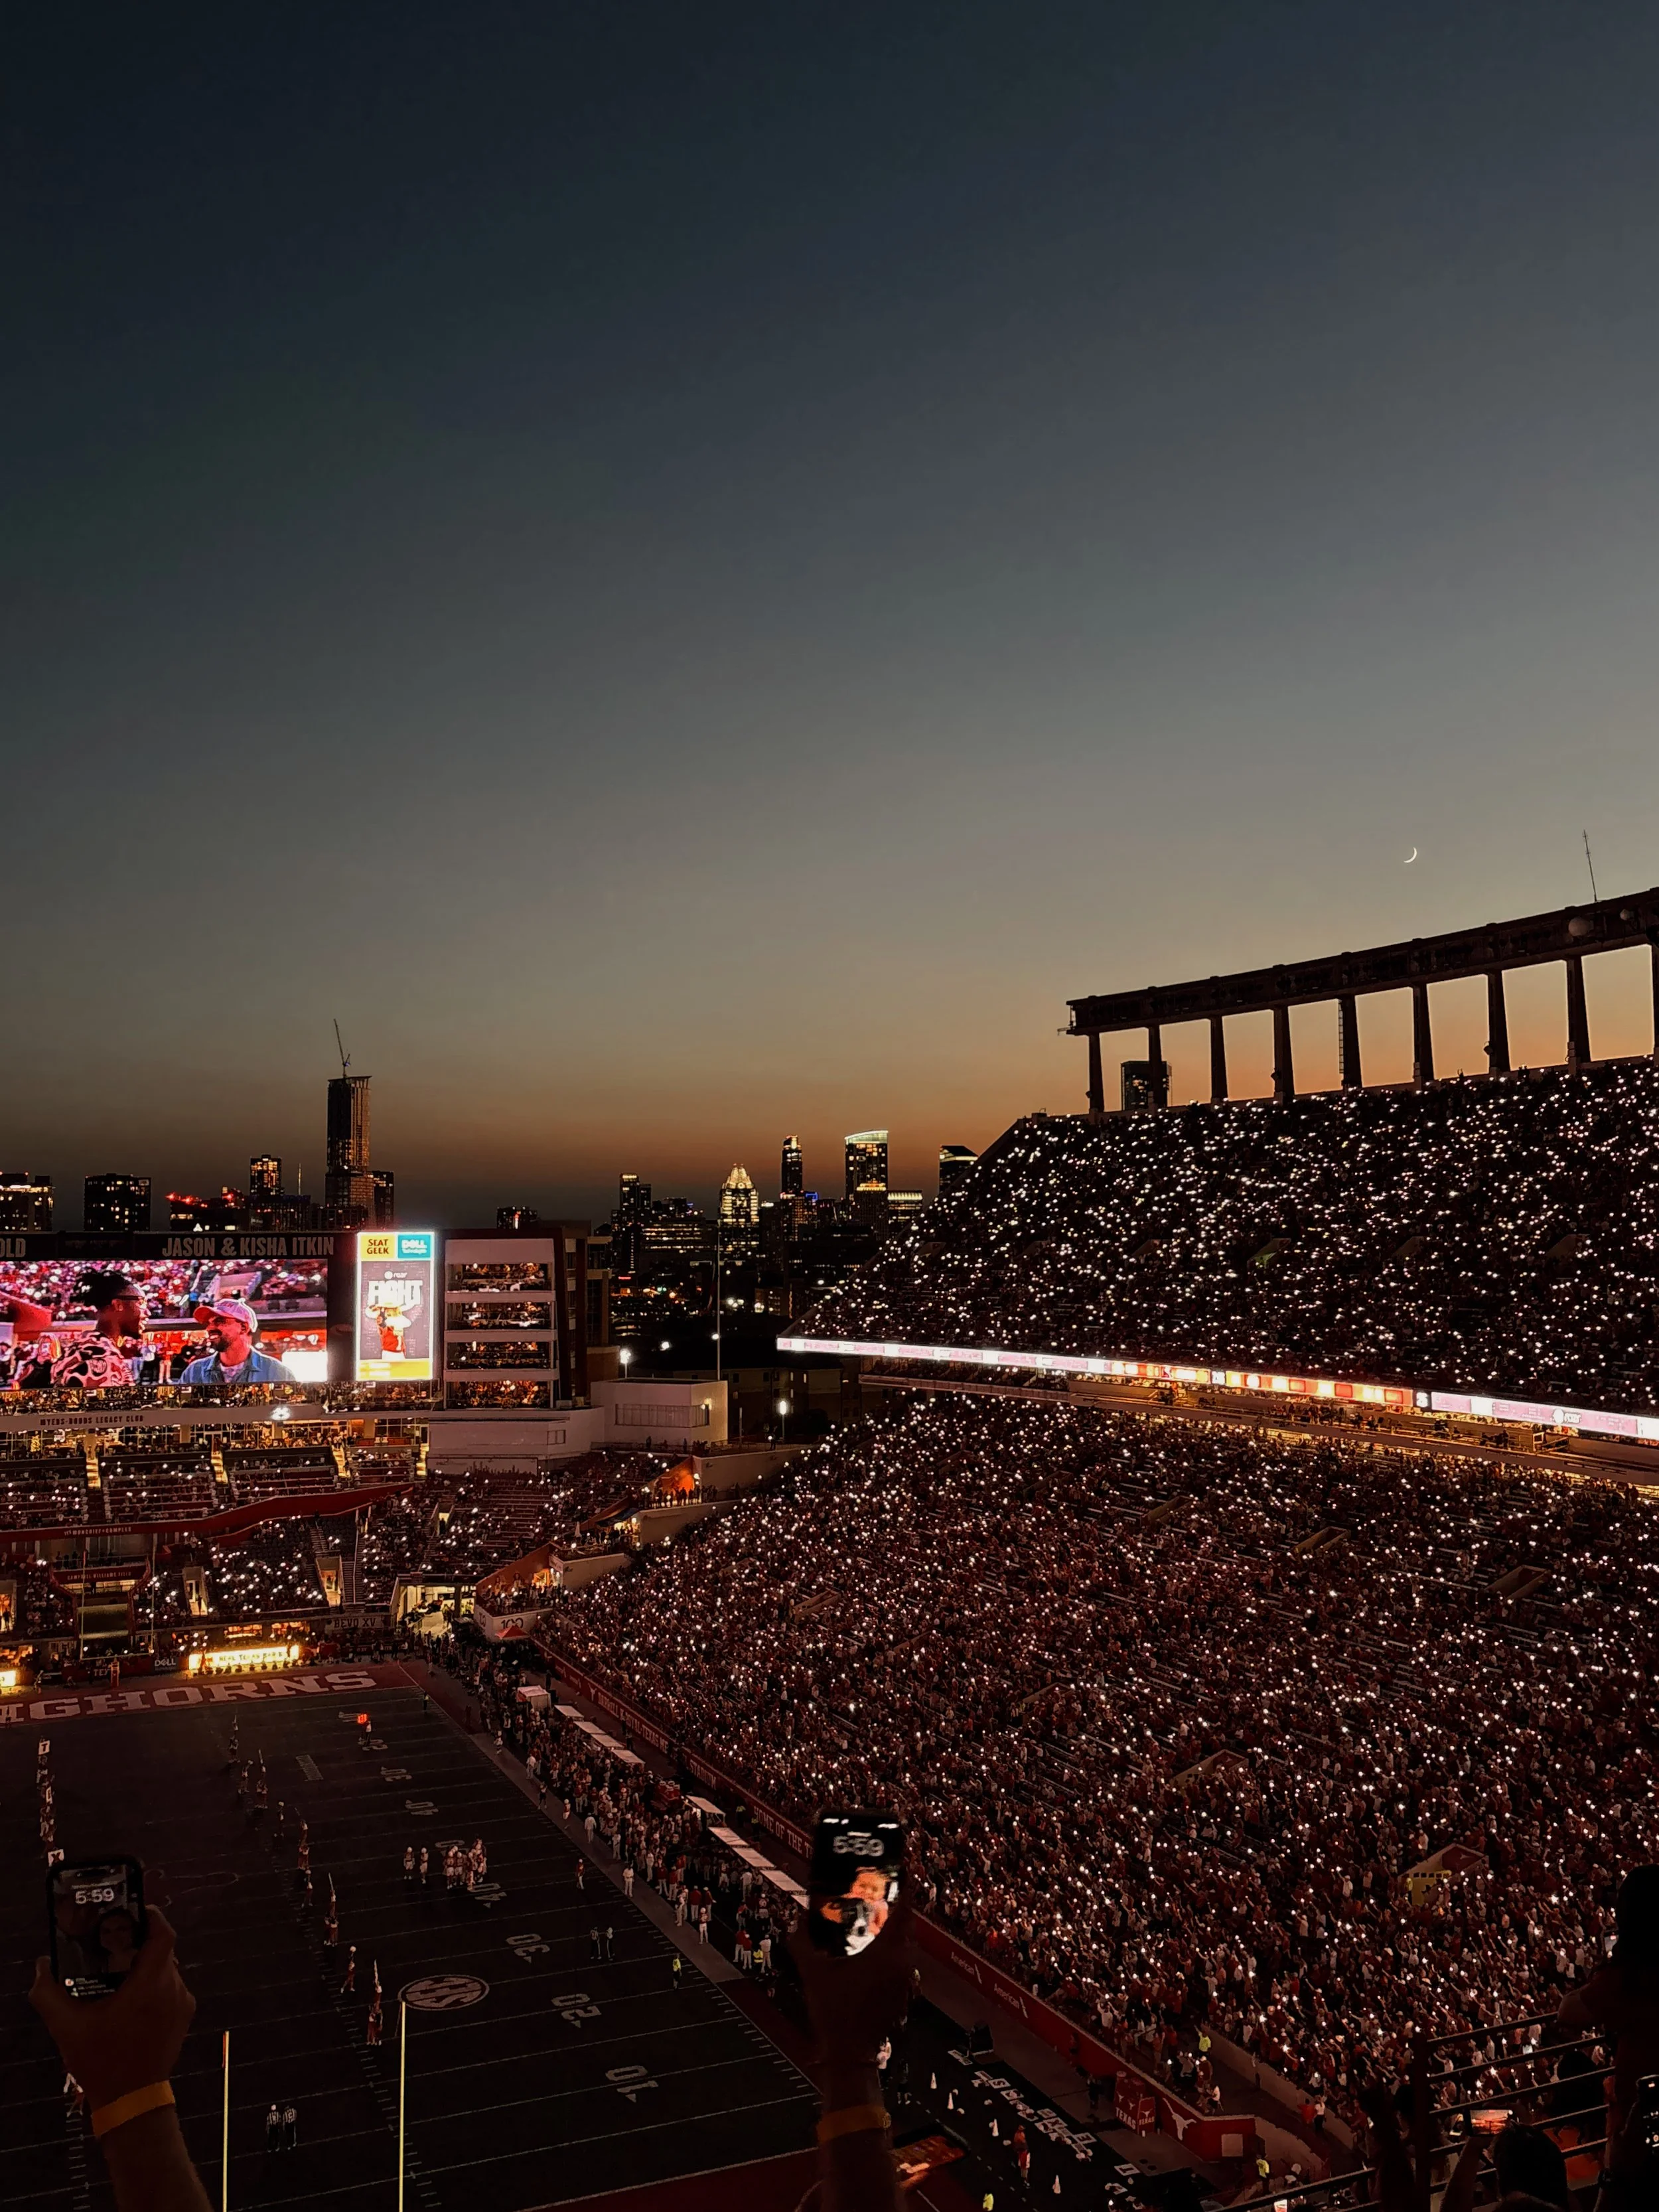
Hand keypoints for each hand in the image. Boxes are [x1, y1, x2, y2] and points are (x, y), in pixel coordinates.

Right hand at [31, 1908, 195, 2109]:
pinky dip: (153, 1986)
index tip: (132, 1911)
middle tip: (113, 1944)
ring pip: (166, 1970)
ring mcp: (182, 2004)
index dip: (150, 1916)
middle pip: (162, 1951)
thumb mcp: (67, 2027)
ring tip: (117, 1973)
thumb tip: (41, 1967)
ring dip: (145, 1967)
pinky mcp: (183, 2018)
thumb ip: (49, 1994)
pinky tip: (129, 1999)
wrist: (131, 2100)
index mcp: (151, 1982)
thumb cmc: (101, 2061)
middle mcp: (173, 1987)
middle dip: (139, 1943)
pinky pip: (170, 1989)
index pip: (163, 1933)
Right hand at [788, 1880, 915, 2068]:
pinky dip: (889, 1956)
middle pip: (905, 1926)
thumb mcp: (813, 1973)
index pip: (903, 1910)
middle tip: (877, 1899)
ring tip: (870, 1926)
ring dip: (891, 1934)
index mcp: (887, 1952)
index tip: (900, 1874)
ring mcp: (905, 1981)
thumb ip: (802, 1943)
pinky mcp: (902, 1996)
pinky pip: (900, 1966)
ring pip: (904, 1947)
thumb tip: (796, 1923)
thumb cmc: (836, 2015)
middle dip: (893, 1910)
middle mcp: (902, 1964)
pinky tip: (869, 1958)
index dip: (903, 1889)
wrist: (848, 2054)